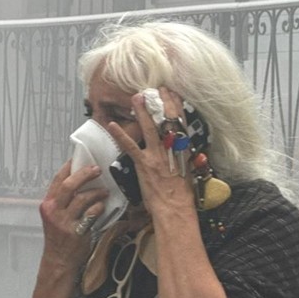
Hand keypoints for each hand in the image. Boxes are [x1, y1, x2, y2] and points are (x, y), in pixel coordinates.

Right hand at [38, 160, 107, 268]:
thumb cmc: (59, 238)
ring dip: (96, 192)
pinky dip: (99, 207)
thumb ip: (64, 201)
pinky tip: (102, 206)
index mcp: (48, 204)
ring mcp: (64, 221)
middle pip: (69, 185)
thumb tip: (81, 183)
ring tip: (104, 191)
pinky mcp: (76, 231)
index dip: (69, 166)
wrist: (59, 260)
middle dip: (84, 174)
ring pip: (82, 198)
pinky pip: (91, 213)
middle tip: (97, 169)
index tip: (80, 158)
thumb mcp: (56, 216)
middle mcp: (54, 211)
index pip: (57, 179)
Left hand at [106, 87, 195, 218]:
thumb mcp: (186, 172)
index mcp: (182, 150)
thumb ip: (181, 157)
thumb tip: (178, 150)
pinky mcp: (144, 164)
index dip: (176, 106)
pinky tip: (112, 126)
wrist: (175, 209)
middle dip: (161, 102)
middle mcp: (171, 149)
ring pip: (149, 128)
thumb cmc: (181, 195)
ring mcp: (157, 155)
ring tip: (136, 97)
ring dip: (142, 111)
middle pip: (166, 120)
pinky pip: (131, 147)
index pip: (180, 122)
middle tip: (154, 88)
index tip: (172, 93)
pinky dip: (120, 136)